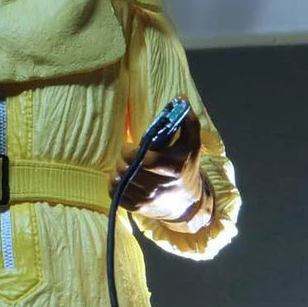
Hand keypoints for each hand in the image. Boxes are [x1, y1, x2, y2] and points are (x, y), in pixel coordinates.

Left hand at [110, 104, 208, 223]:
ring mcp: (146, 199)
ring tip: (126, 165)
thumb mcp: (192, 144)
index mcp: (172, 168)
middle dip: (123, 159)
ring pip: (119, 180)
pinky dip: (115, 183)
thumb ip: (188, 121)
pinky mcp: (136, 208)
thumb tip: (180, 98)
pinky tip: (124, 178)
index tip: (132, 147)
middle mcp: (158, 187)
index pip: (141, 159)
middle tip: (127, 155)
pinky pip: (114, 192)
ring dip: (118, 169)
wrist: (187, 204)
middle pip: (127, 169)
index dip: (130, 151)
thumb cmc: (186, 167)